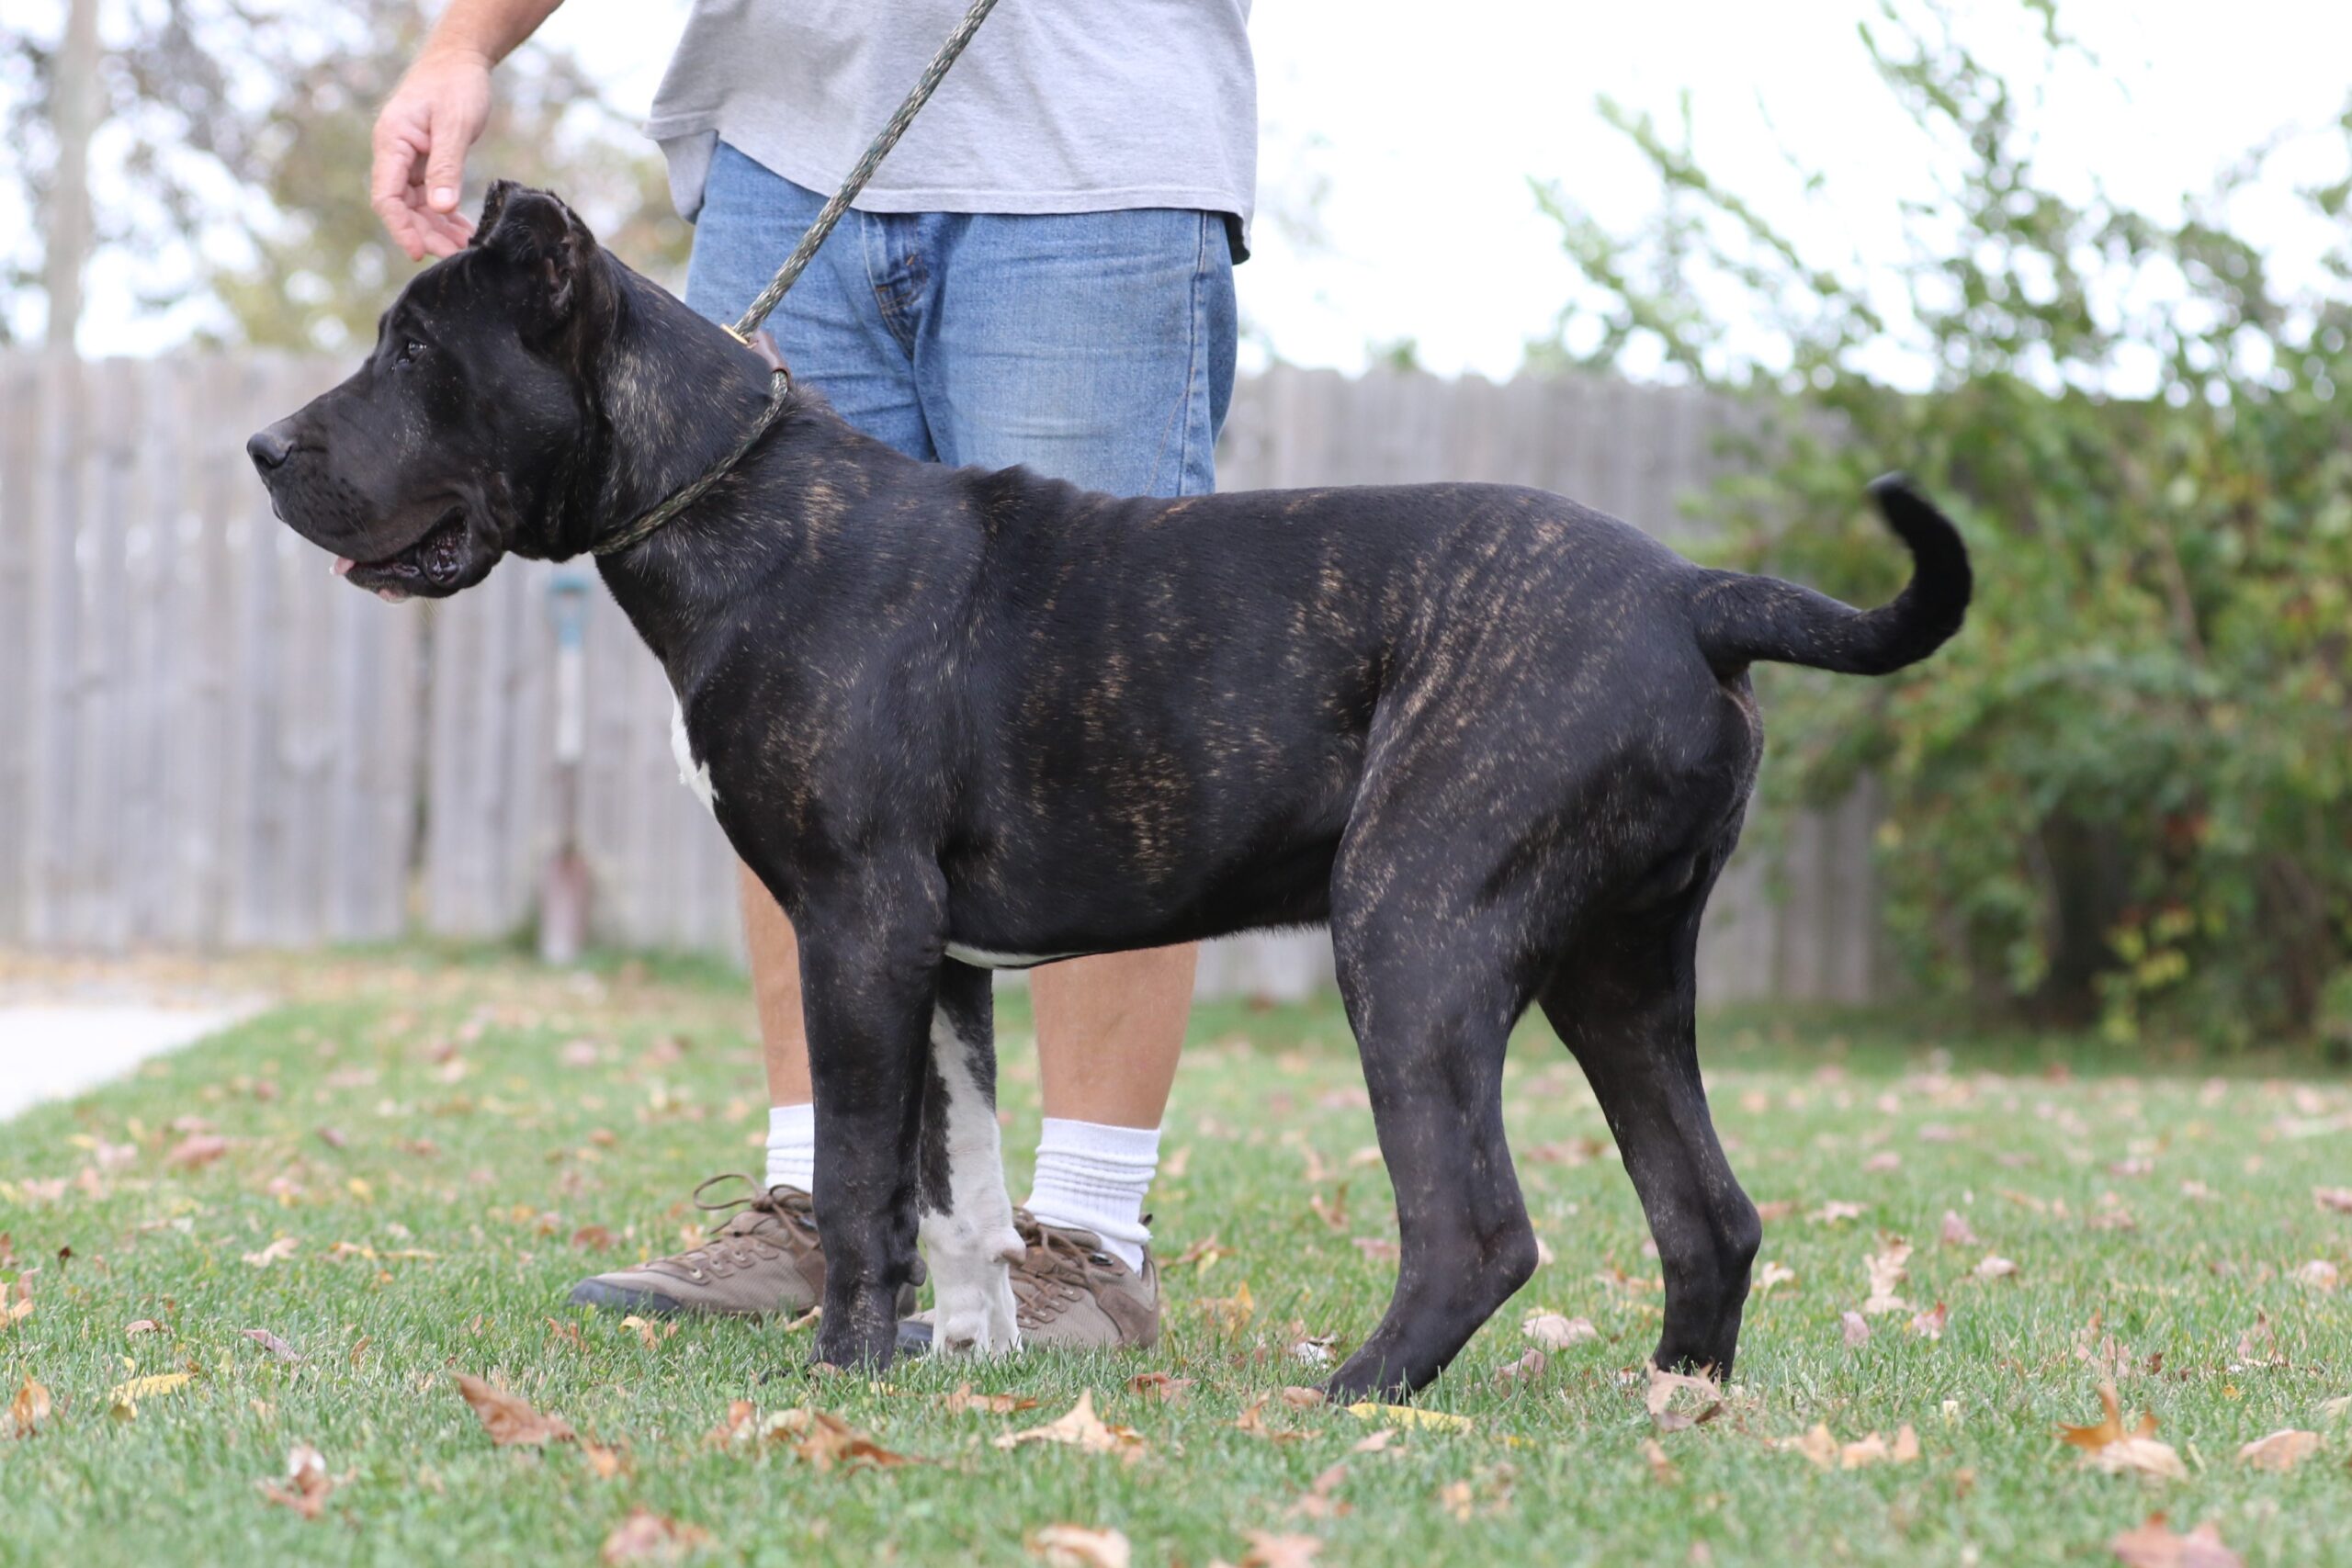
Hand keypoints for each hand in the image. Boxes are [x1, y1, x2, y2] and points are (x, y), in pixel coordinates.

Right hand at [371, 47, 492, 260]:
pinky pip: (430, 196)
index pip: (386, 195)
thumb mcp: (455, 124)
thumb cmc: (456, 84)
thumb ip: (447, 165)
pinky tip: (464, 229)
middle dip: (425, 233)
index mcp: (392, 142)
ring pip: (417, 205)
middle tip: (455, 254)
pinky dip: (445, 214)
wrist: (460, 60)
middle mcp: (395, 153)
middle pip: (402, 206)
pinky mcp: (425, 162)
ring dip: (437, 228)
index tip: (418, 252)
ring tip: (464, 246)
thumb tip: (440, 208)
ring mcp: (409, 159)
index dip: (400, 227)